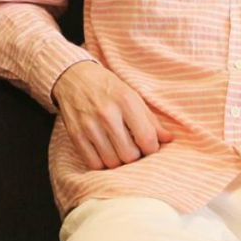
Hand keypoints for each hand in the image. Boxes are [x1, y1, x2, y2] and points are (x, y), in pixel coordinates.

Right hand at [52, 61, 173, 170]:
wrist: (73, 77)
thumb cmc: (108, 87)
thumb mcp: (132, 96)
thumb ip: (150, 119)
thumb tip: (168, 139)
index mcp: (126, 101)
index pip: (147, 139)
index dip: (152, 149)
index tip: (149, 147)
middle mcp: (107, 114)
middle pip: (129, 155)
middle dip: (135, 156)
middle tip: (133, 148)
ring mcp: (89, 126)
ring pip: (112, 162)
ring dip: (119, 160)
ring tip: (119, 150)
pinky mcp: (75, 134)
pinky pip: (93, 163)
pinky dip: (102, 163)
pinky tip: (105, 153)